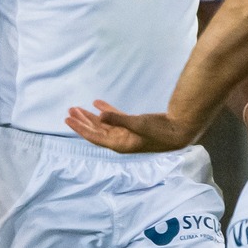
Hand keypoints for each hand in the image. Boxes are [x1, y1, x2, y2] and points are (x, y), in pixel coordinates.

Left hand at [64, 101, 190, 154]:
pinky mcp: (132, 126)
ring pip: (103, 125)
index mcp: (119, 144)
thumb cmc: (160, 130)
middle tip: (70, 110)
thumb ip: (118, 119)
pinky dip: (107, 112)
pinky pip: (115, 119)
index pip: (93, 136)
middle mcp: (120, 140)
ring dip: (91, 116)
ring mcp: (126, 134)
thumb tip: (99, 117)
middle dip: (82, 121)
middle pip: (96, 131)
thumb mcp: (138, 124)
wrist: (179, 131)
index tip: (67, 119)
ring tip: (78, 108)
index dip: (80, 128)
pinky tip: (98, 104)